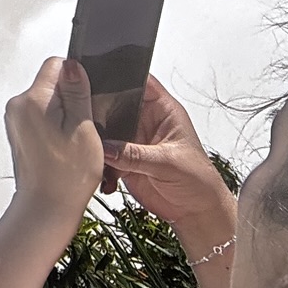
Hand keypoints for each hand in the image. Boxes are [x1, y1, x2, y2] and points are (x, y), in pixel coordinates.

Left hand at [3, 58, 102, 229]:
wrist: (46, 207)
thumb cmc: (66, 177)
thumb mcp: (83, 128)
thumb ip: (77, 92)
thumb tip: (73, 65)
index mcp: (32, 99)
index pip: (56, 65)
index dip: (77, 78)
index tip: (86, 99)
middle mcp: (17, 106)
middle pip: (51, 84)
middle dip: (70, 99)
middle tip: (82, 126)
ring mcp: (15, 120)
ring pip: (47, 102)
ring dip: (63, 115)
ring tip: (72, 141)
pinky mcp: (18, 132)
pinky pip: (40, 117)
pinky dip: (54, 127)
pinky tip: (63, 147)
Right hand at [102, 75, 235, 232]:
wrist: (197, 212)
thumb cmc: (199, 182)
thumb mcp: (168, 163)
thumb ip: (134, 154)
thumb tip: (106, 147)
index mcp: (162, 110)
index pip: (140, 81)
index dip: (121, 74)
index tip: (98, 75)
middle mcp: (145, 121)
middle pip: (114, 103)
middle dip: (100, 109)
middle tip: (87, 119)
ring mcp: (133, 140)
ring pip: (105, 130)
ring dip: (97, 140)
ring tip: (94, 150)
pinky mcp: (124, 160)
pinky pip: (102, 154)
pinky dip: (99, 163)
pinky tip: (104, 174)